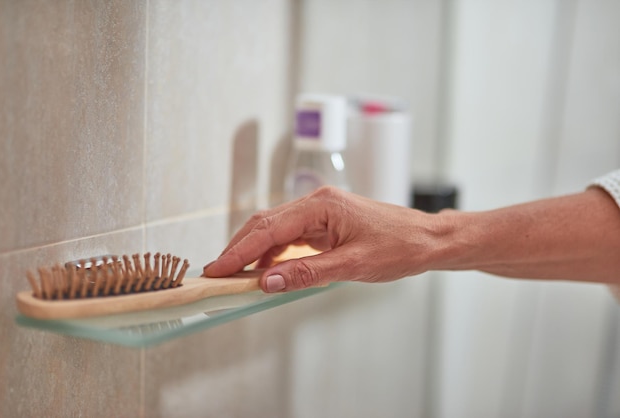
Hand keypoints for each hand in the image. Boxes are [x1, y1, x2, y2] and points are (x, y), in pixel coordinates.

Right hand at [203, 186, 444, 291]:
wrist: (427, 240)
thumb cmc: (400, 246)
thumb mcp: (353, 265)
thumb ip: (307, 273)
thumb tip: (267, 282)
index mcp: (321, 206)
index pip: (268, 229)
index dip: (239, 251)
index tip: (217, 269)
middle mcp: (316, 204)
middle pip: (265, 224)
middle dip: (239, 249)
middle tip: (216, 273)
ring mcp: (320, 214)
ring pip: (275, 230)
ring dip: (254, 252)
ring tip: (236, 276)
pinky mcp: (325, 225)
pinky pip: (291, 238)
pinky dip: (274, 254)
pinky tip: (267, 271)